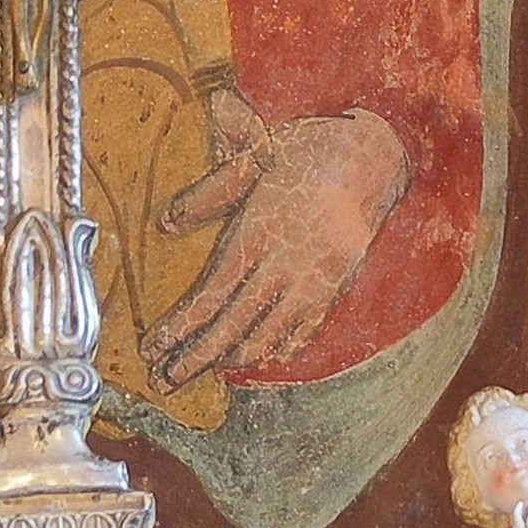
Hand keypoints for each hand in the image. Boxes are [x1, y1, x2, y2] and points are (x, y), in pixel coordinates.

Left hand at [150, 96, 407, 387]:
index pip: (209, 297)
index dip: (177, 329)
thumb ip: (210, 193)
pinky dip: (273, 353)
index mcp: (257, 233)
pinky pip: (300, 336)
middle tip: (163, 379)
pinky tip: (255, 356)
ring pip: (264, 340)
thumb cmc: (311, 148)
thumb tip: (167, 224)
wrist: (376, 155)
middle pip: (230, 329)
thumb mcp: (256, 156)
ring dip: (229, 360)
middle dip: (192, 359)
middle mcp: (282, 267)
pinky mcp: (334, 290)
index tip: (151, 349)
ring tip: (203, 367)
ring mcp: (311, 284)